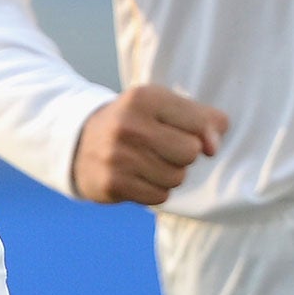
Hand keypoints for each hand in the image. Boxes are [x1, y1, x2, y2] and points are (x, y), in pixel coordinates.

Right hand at [71, 85, 227, 205]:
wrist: (78, 142)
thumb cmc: (133, 122)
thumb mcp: (162, 106)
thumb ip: (200, 118)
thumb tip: (214, 147)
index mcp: (143, 98)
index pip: (199, 124)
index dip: (200, 133)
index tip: (184, 132)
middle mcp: (128, 124)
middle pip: (189, 152)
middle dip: (182, 154)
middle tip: (160, 147)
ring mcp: (118, 155)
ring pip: (176, 177)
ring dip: (168, 174)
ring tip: (146, 161)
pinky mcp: (112, 183)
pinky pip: (159, 196)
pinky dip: (154, 190)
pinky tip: (137, 176)